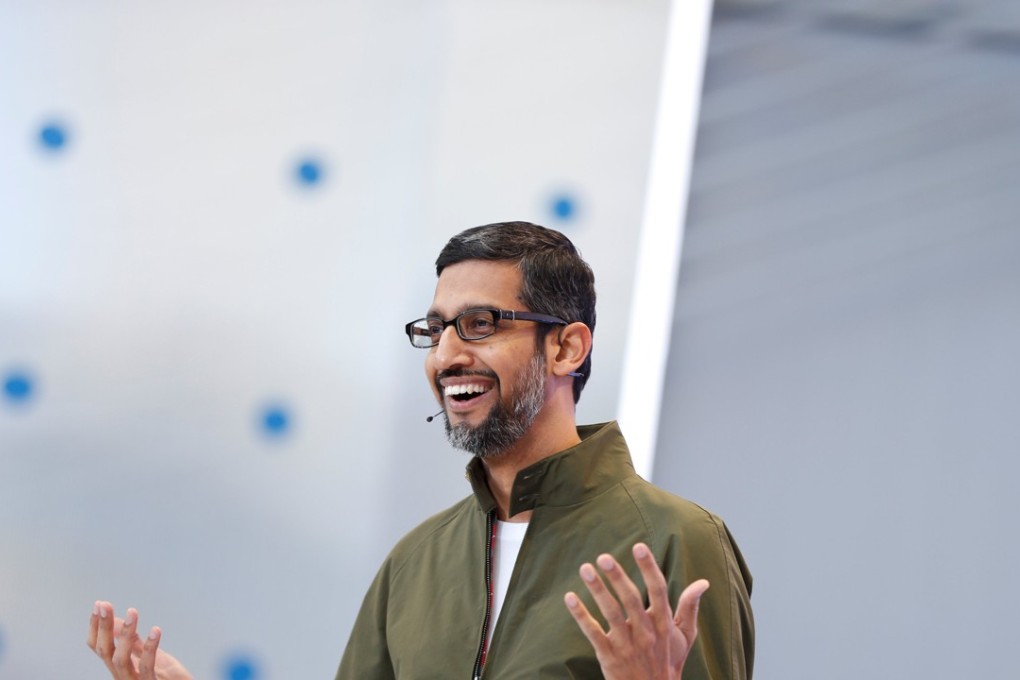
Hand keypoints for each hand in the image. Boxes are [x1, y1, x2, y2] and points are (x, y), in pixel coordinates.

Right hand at [87, 601, 193, 679]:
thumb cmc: (167, 678)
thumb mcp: (147, 656)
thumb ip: (133, 642)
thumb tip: (117, 621)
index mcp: (120, 667)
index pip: (100, 647)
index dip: (96, 628)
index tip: (98, 605)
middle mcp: (122, 675)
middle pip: (106, 651)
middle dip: (103, 628)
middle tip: (105, 605)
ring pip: (121, 660)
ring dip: (125, 634)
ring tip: (132, 611)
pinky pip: (147, 667)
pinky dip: (150, 648)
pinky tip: (155, 630)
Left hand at [564, 543, 709, 679]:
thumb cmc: (668, 662)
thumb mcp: (685, 637)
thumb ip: (690, 608)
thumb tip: (703, 582)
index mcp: (663, 623)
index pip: (658, 590)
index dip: (648, 568)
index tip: (638, 547)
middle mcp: (645, 632)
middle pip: (630, 599)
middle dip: (617, 576)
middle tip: (603, 557)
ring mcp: (626, 644)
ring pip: (610, 614)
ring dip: (597, 590)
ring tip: (585, 568)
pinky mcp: (608, 656)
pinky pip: (592, 633)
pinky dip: (581, 615)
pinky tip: (570, 597)